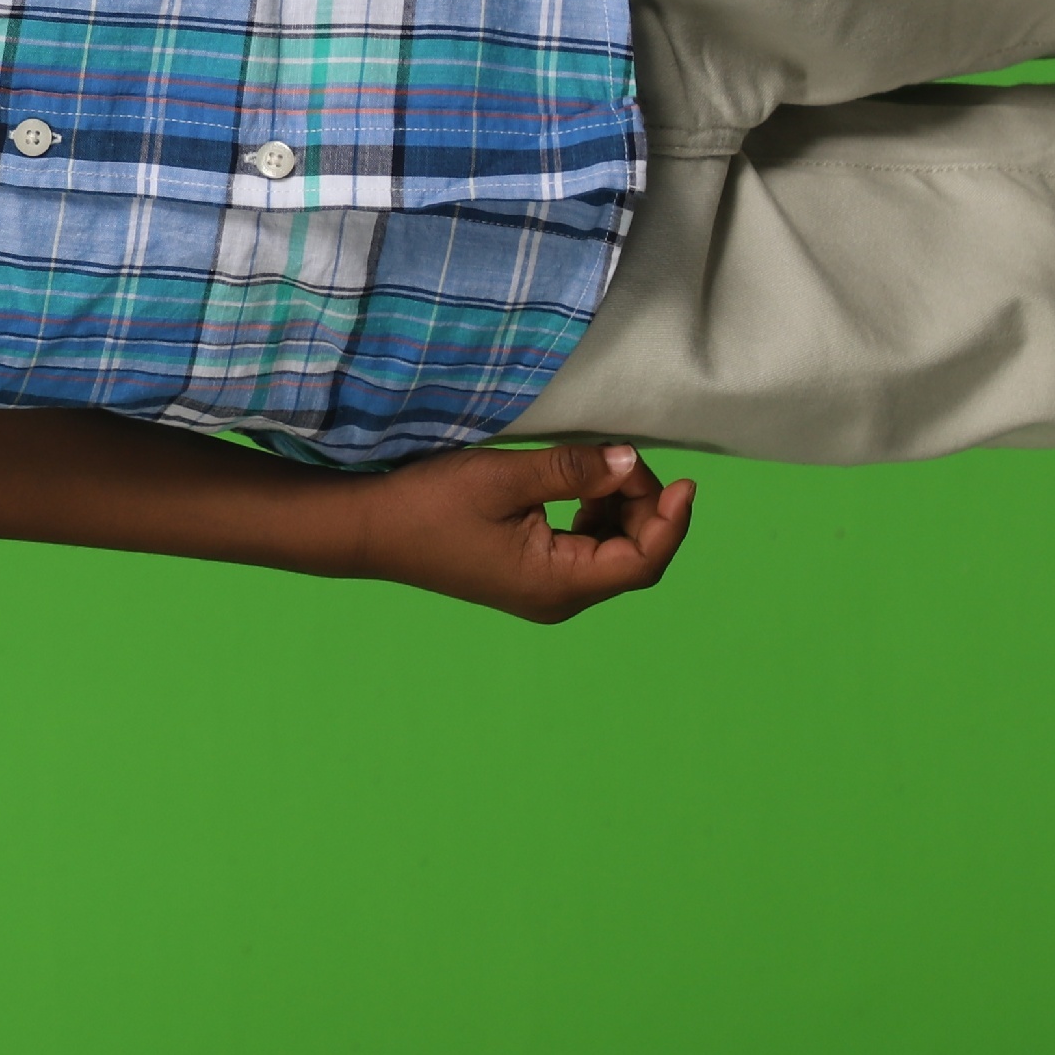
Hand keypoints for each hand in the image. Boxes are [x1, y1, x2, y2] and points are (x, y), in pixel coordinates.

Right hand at [346, 442, 696, 622]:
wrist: (370, 529)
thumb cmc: (430, 505)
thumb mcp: (504, 477)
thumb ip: (572, 470)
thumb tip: (630, 460)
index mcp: (557, 584)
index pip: (643, 562)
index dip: (671, 522)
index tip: (685, 480)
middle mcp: (558, 598)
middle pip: (633, 558)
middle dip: (645, 508)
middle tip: (624, 457)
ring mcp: (543, 591)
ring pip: (611, 553)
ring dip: (621, 509)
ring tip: (602, 466)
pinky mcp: (529, 576)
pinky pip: (584, 550)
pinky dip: (595, 516)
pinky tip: (580, 486)